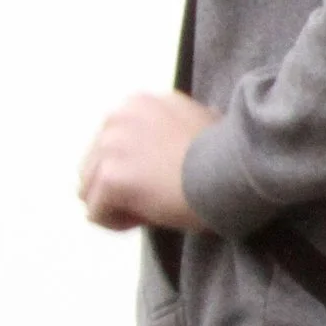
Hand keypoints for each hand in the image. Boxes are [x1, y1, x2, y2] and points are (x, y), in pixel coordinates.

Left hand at [80, 92, 216, 230]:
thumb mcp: (199, 121)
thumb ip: (173, 125)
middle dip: (118, 186)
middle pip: (93, 164)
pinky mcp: (111, 178)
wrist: (236, 172)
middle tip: (153, 199)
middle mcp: (118, 116)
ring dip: (116, 204)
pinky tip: (147, 218)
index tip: (160, 180)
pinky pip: (96, 213)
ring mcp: (111, 146)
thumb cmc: (227, 155)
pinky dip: (118, 222)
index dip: (134, 167)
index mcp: (139, 102)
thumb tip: (175, 135)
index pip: (112, 142)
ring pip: (89, 189)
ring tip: (149, 210)